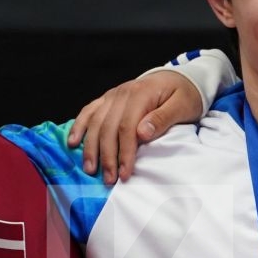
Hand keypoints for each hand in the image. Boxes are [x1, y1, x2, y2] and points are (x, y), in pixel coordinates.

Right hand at [65, 67, 203, 183]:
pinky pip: (88, 112)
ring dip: (90, 147)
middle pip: (108, 127)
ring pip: (95, 122)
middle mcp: (122, 93)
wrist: (179, 78)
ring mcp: (113, 95)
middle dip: (107, 156)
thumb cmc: (184, 95)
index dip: (124, 152)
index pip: (127, 127)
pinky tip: (72, 142)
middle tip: (109, 179)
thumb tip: (142, 133)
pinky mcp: (108, 99)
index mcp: (140, 94)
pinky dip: (78, 127)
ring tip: (90, 169)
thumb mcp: (183, 105)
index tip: (125, 173)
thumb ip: (163, 118)